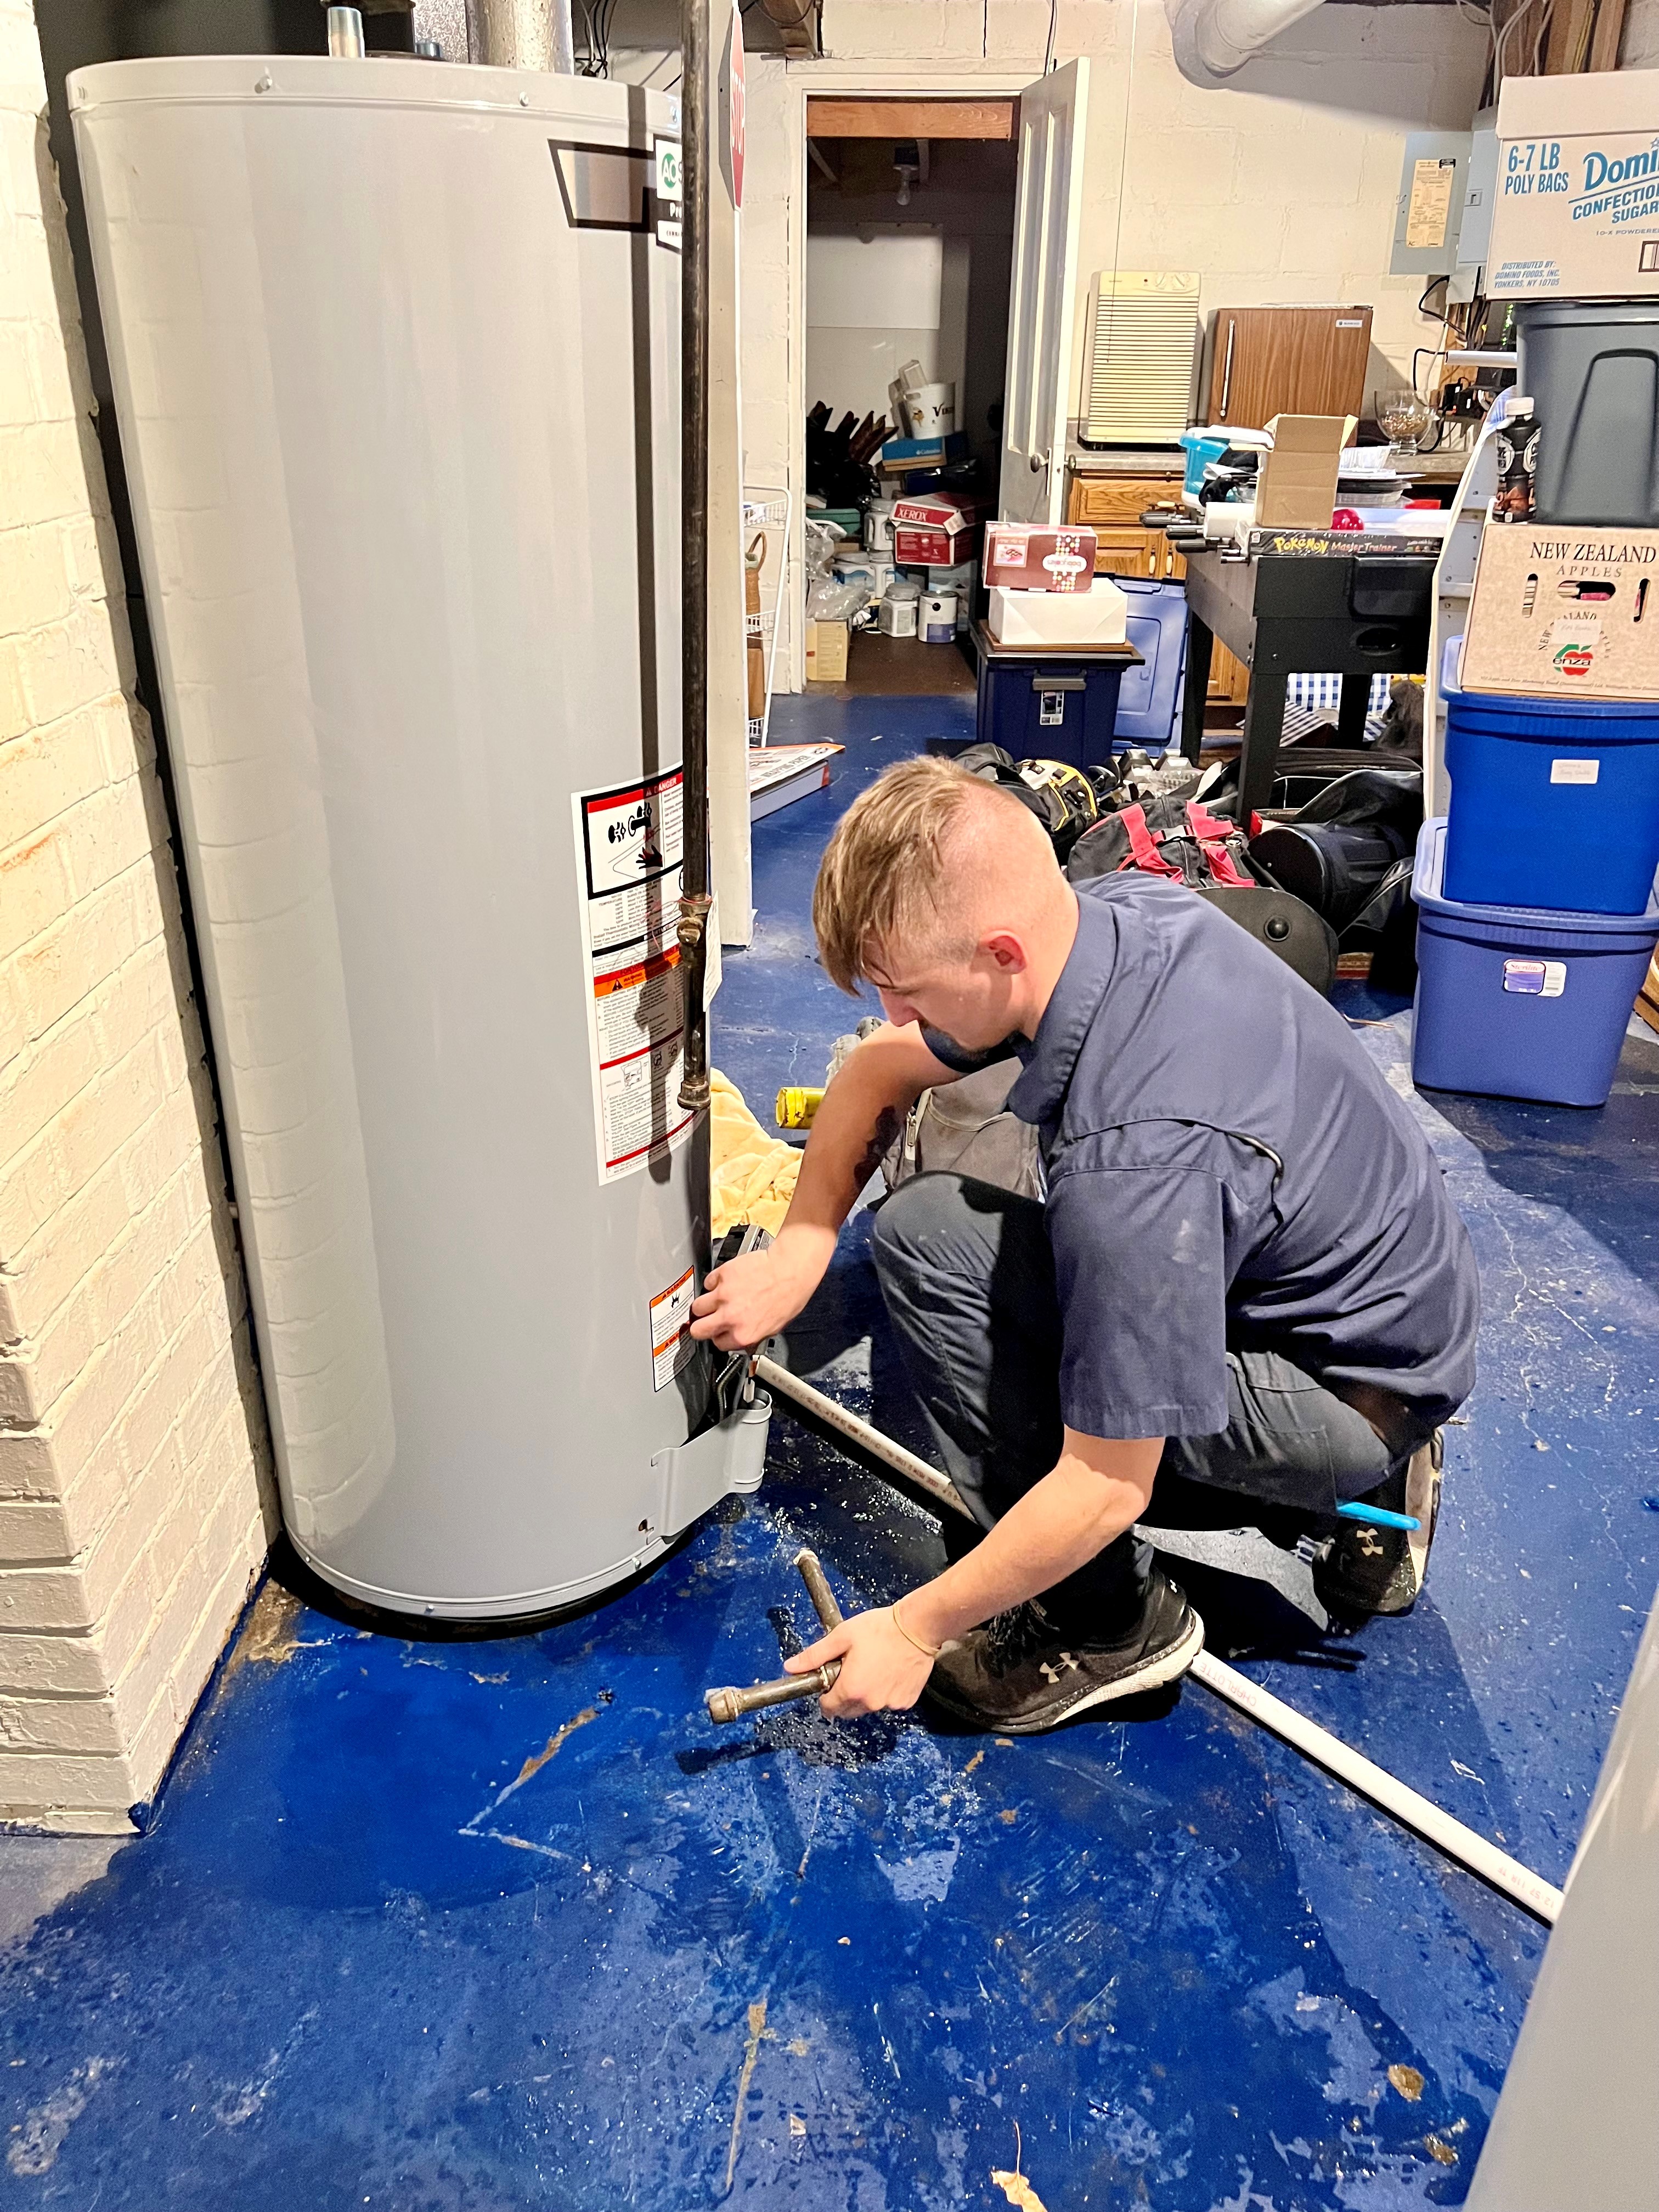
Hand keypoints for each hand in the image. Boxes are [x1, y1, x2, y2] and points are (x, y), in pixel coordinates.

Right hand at [689, 1235, 828, 1351]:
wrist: (791, 1269)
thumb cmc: (789, 1295)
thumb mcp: (775, 1327)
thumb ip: (753, 1335)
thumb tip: (743, 1338)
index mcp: (743, 1334)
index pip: (718, 1344)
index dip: (718, 1337)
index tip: (719, 1332)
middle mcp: (730, 1317)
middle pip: (697, 1330)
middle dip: (700, 1327)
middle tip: (705, 1321)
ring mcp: (723, 1295)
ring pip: (697, 1306)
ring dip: (704, 1305)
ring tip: (715, 1301)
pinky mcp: (722, 1275)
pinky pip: (708, 1282)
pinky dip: (714, 1283)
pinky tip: (725, 1283)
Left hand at [785, 1606, 935, 1716]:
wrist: (918, 1627)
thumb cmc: (879, 1629)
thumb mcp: (841, 1637)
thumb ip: (815, 1655)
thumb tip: (790, 1667)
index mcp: (851, 1689)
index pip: (828, 1708)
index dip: (826, 1695)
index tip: (832, 1679)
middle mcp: (870, 1703)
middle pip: (848, 1711)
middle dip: (845, 1695)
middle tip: (853, 1669)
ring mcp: (891, 1704)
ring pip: (869, 1706)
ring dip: (866, 1694)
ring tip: (874, 1667)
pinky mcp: (907, 1701)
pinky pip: (889, 1702)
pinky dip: (886, 1692)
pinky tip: (890, 1671)